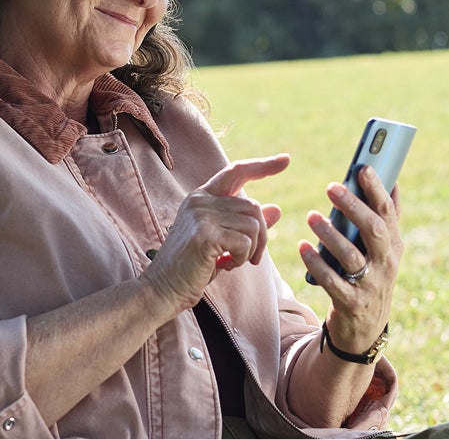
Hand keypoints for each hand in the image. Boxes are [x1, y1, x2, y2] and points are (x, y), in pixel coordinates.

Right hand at [142, 154, 289, 312]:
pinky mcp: (205, 234)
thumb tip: (277, 209)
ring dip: (250, 251)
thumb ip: (246, 224)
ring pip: (253, 225)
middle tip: (249, 258)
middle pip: (253, 207)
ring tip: (231, 261)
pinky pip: (246, 243)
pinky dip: (242, 258)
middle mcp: (200, 200)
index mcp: (202, 197)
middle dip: (260, 236)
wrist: (163, 289)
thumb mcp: (224, 242)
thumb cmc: (193, 267)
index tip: (285, 160)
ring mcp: (201, 215)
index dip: (262, 165)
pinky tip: (224, 265)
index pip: (236, 171)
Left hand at [299, 165, 402, 353]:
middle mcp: (386, 263)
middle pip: (374, 231)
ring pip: (352, 256)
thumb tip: (391, 180)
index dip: (377, 189)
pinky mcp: (352, 303)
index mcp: (394, 244)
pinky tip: (303, 247)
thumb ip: (385, 218)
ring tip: (311, 216)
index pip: (388, 212)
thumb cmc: (370, 276)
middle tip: (331, 187)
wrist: (365, 327)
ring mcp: (371, 285)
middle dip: (354, 207)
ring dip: (330, 234)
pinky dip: (317, 264)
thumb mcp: (383, 250)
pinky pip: (332, 281)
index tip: (362, 167)